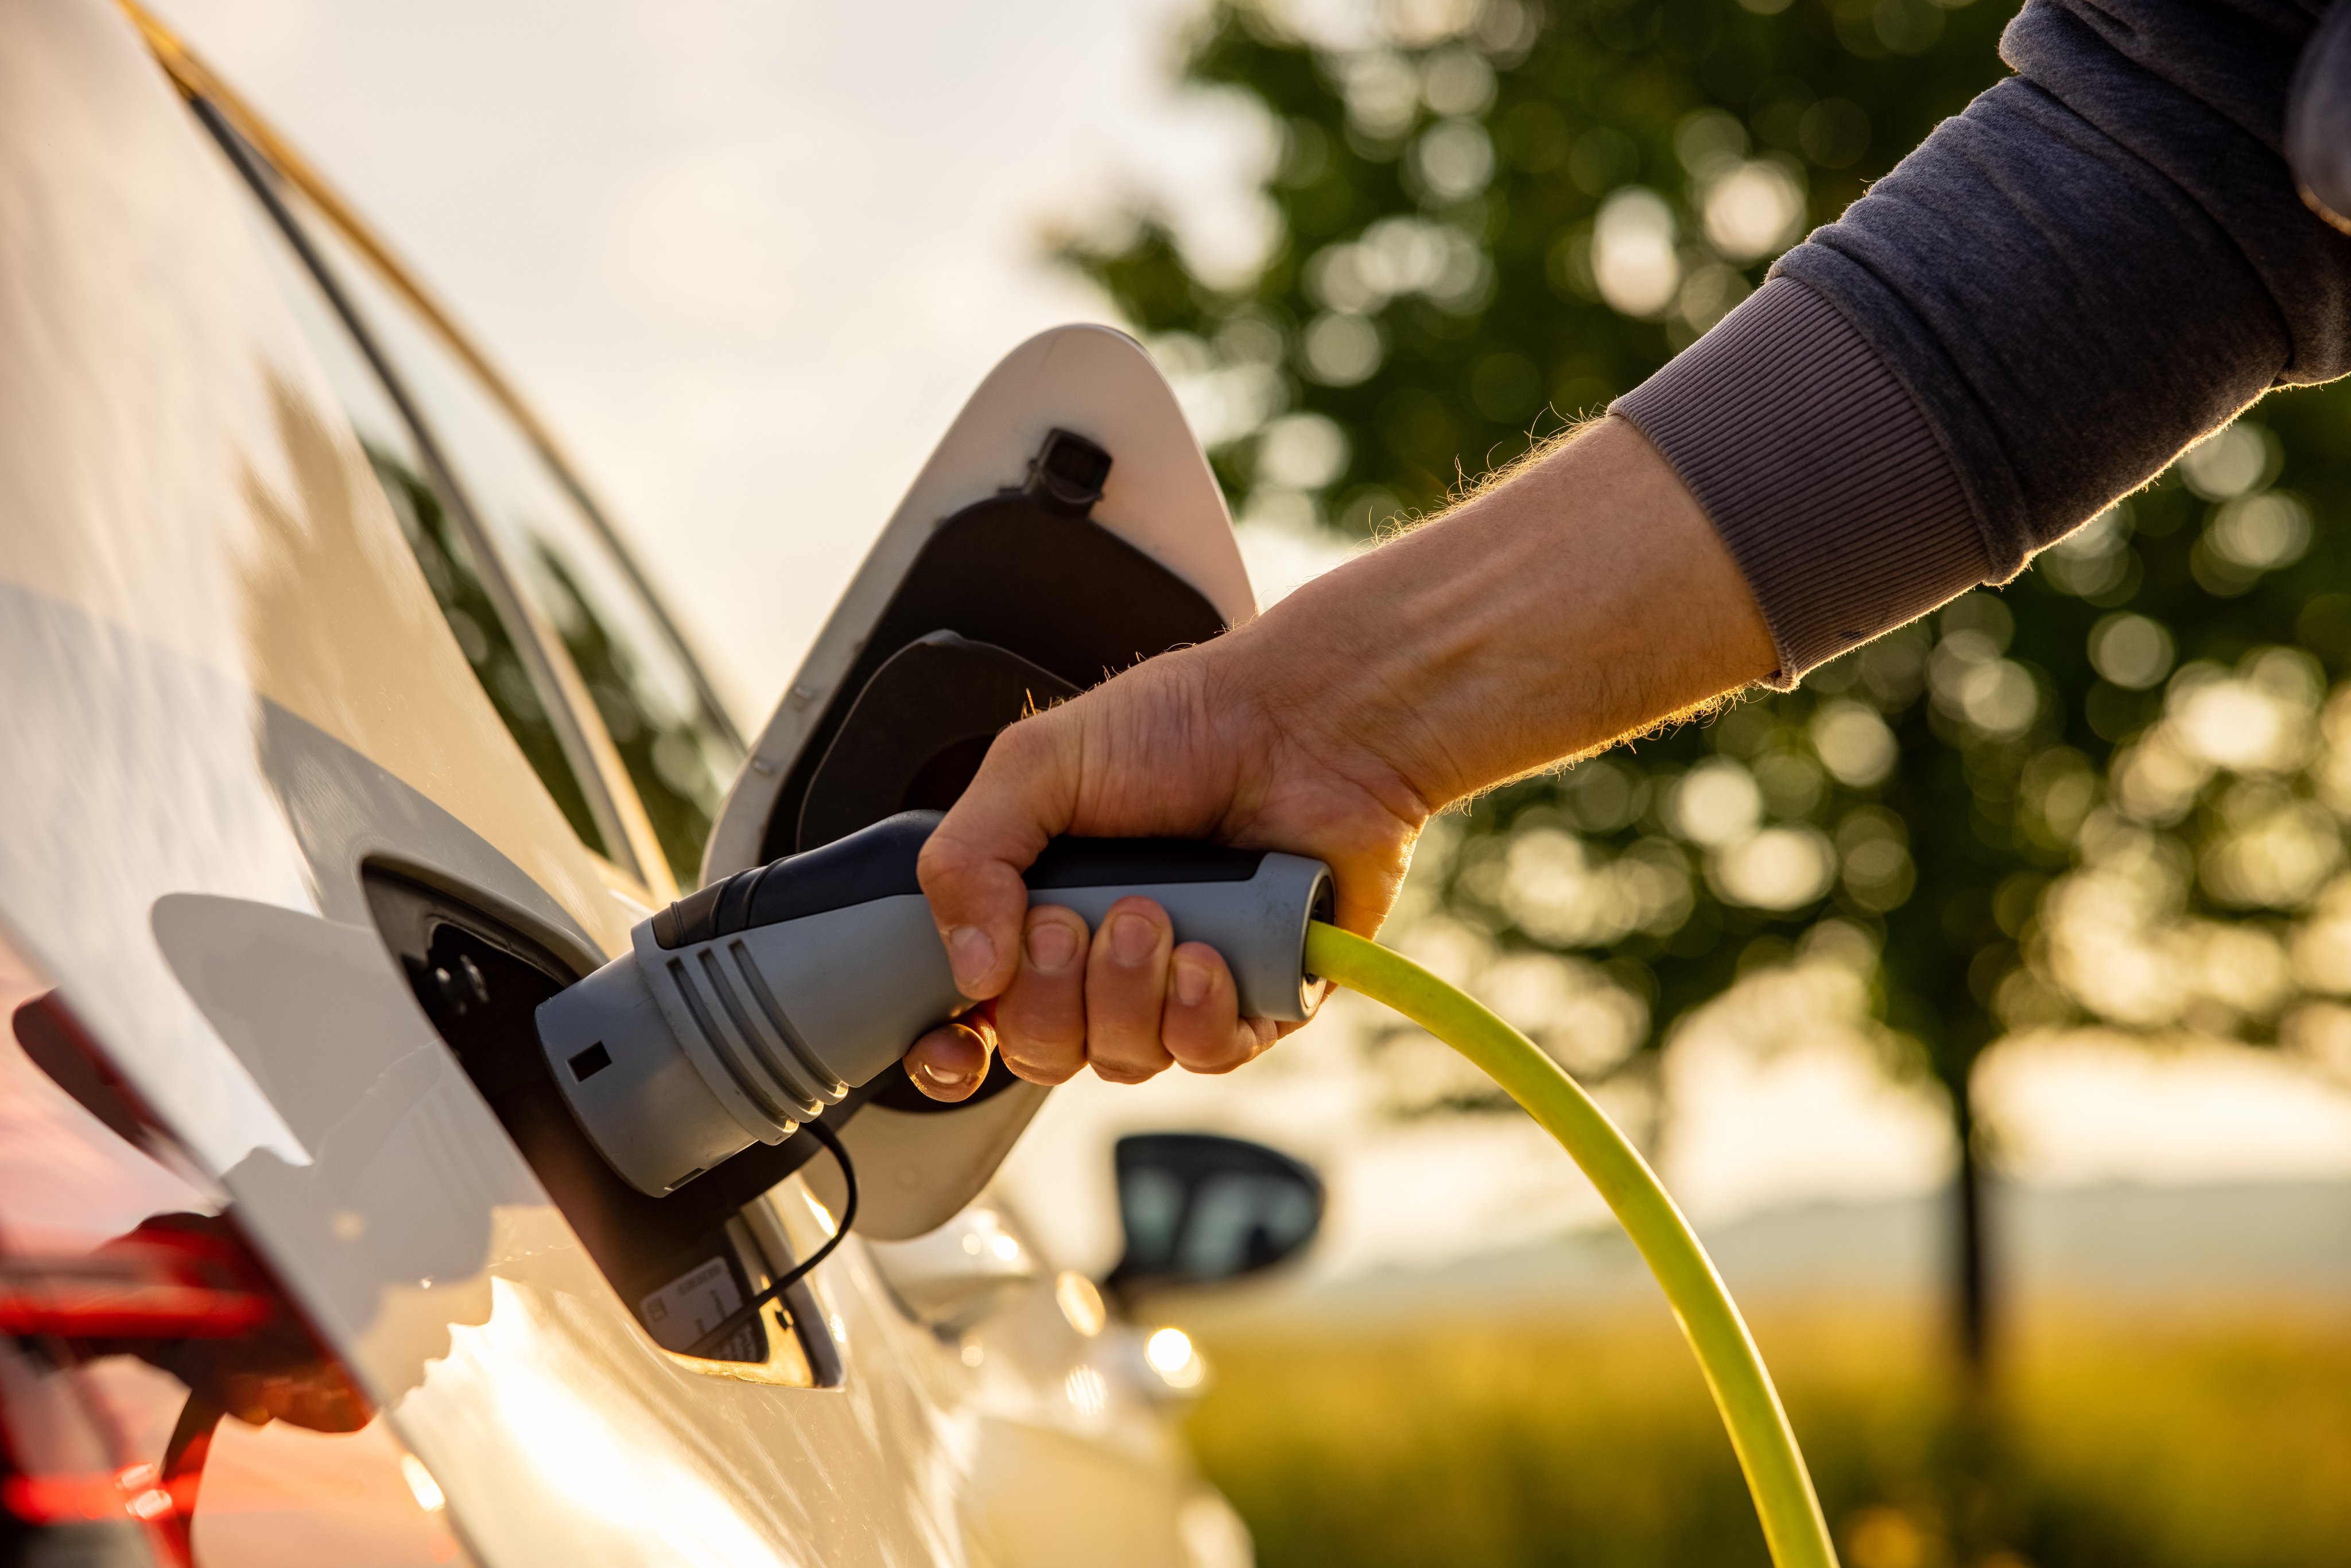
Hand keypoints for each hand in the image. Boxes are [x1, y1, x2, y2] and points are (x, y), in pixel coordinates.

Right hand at [902, 636, 1428, 1098]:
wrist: (1304, 721)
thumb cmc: (1181, 724)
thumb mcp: (1036, 765)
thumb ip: (968, 858)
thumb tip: (969, 972)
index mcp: (1039, 907)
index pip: (978, 1016)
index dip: (954, 1048)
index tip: (953, 1043)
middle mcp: (1104, 958)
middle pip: (1042, 1050)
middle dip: (1047, 997)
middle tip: (1071, 922)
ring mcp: (1180, 985)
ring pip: (1123, 1059)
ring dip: (1125, 994)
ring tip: (1153, 914)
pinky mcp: (1258, 1000)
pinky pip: (1206, 1056)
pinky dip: (1196, 1016)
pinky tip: (1207, 955)